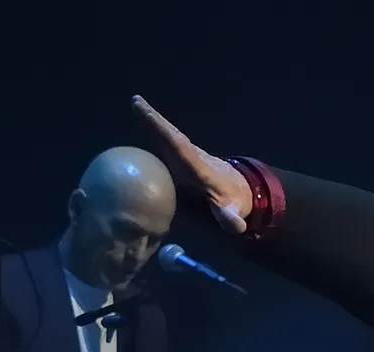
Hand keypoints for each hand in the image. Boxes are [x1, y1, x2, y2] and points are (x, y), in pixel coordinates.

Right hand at [131, 95, 252, 233]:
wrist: (237, 189)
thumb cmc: (231, 200)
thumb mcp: (233, 212)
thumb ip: (231, 217)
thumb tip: (237, 226)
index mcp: (202, 170)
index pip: (184, 153)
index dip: (170, 139)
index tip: (158, 126)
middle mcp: (193, 157)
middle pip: (173, 138)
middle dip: (157, 123)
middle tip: (138, 103)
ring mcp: (185, 156)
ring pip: (168, 137)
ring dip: (152, 121)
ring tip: (136, 103)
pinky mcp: (179, 158)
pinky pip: (164, 142)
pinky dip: (152, 129)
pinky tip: (139, 117)